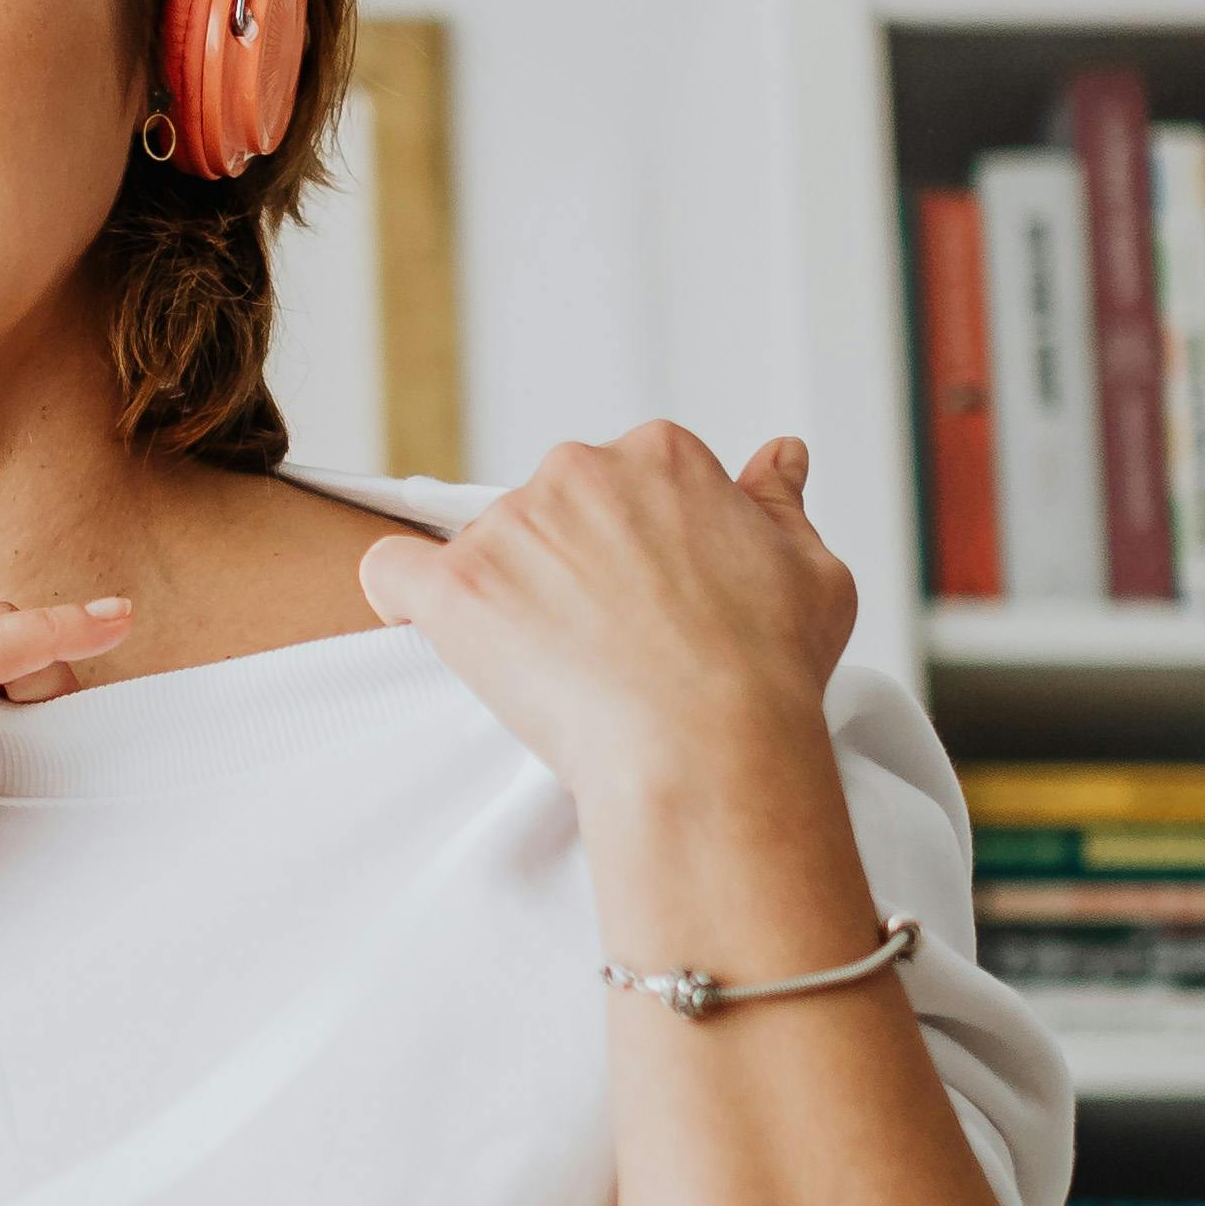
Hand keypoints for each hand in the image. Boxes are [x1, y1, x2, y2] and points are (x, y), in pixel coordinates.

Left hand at [360, 428, 853, 797]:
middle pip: (551, 507)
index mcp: (662, 455)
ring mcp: (512, 525)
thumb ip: (781, 504)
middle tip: (603, 644)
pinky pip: (393, 571)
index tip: (649, 603)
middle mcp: (581, 470)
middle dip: (568, 566)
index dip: (635, 547)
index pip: (624, 480)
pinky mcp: (457, 587)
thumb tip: (781, 454)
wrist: (708, 751)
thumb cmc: (769, 672)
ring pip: (486, 547)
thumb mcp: (811, 571)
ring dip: (507, 597)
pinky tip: (431, 632)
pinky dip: (404, 599)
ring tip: (556, 671)